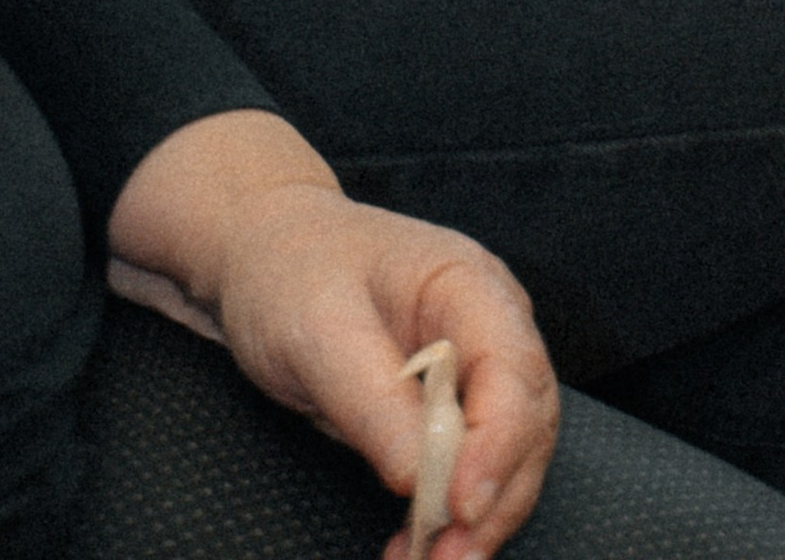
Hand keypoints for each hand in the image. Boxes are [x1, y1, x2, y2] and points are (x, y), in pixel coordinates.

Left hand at [108, 115, 556, 559]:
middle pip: (525, 425)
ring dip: (477, 521)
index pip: (512, 370)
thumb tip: (419, 478)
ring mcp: (470, 371)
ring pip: (507, 458)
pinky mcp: (445, 410)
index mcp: (468, 285)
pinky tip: (414, 548)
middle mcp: (487, 328)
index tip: (460, 505)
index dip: (497, 444)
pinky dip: (447, 517)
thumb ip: (371, 396)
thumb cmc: (290, 271)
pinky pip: (466, 470)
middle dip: (495, 499)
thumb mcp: (317, 326)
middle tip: (446, 559)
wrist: (259, 256)